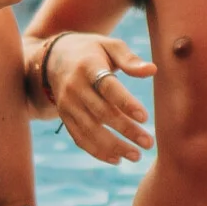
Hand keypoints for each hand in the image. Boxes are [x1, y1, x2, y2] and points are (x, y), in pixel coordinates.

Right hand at [50, 34, 156, 162]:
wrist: (54, 58)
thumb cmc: (92, 51)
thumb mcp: (109, 46)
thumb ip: (130, 59)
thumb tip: (152, 70)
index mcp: (88, 66)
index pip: (108, 87)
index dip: (125, 103)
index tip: (145, 117)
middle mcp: (74, 87)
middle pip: (101, 113)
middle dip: (126, 130)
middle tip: (149, 143)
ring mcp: (67, 104)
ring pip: (90, 130)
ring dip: (113, 146)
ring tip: (136, 156)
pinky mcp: (64, 117)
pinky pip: (79, 138)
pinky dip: (97, 151)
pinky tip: (116, 159)